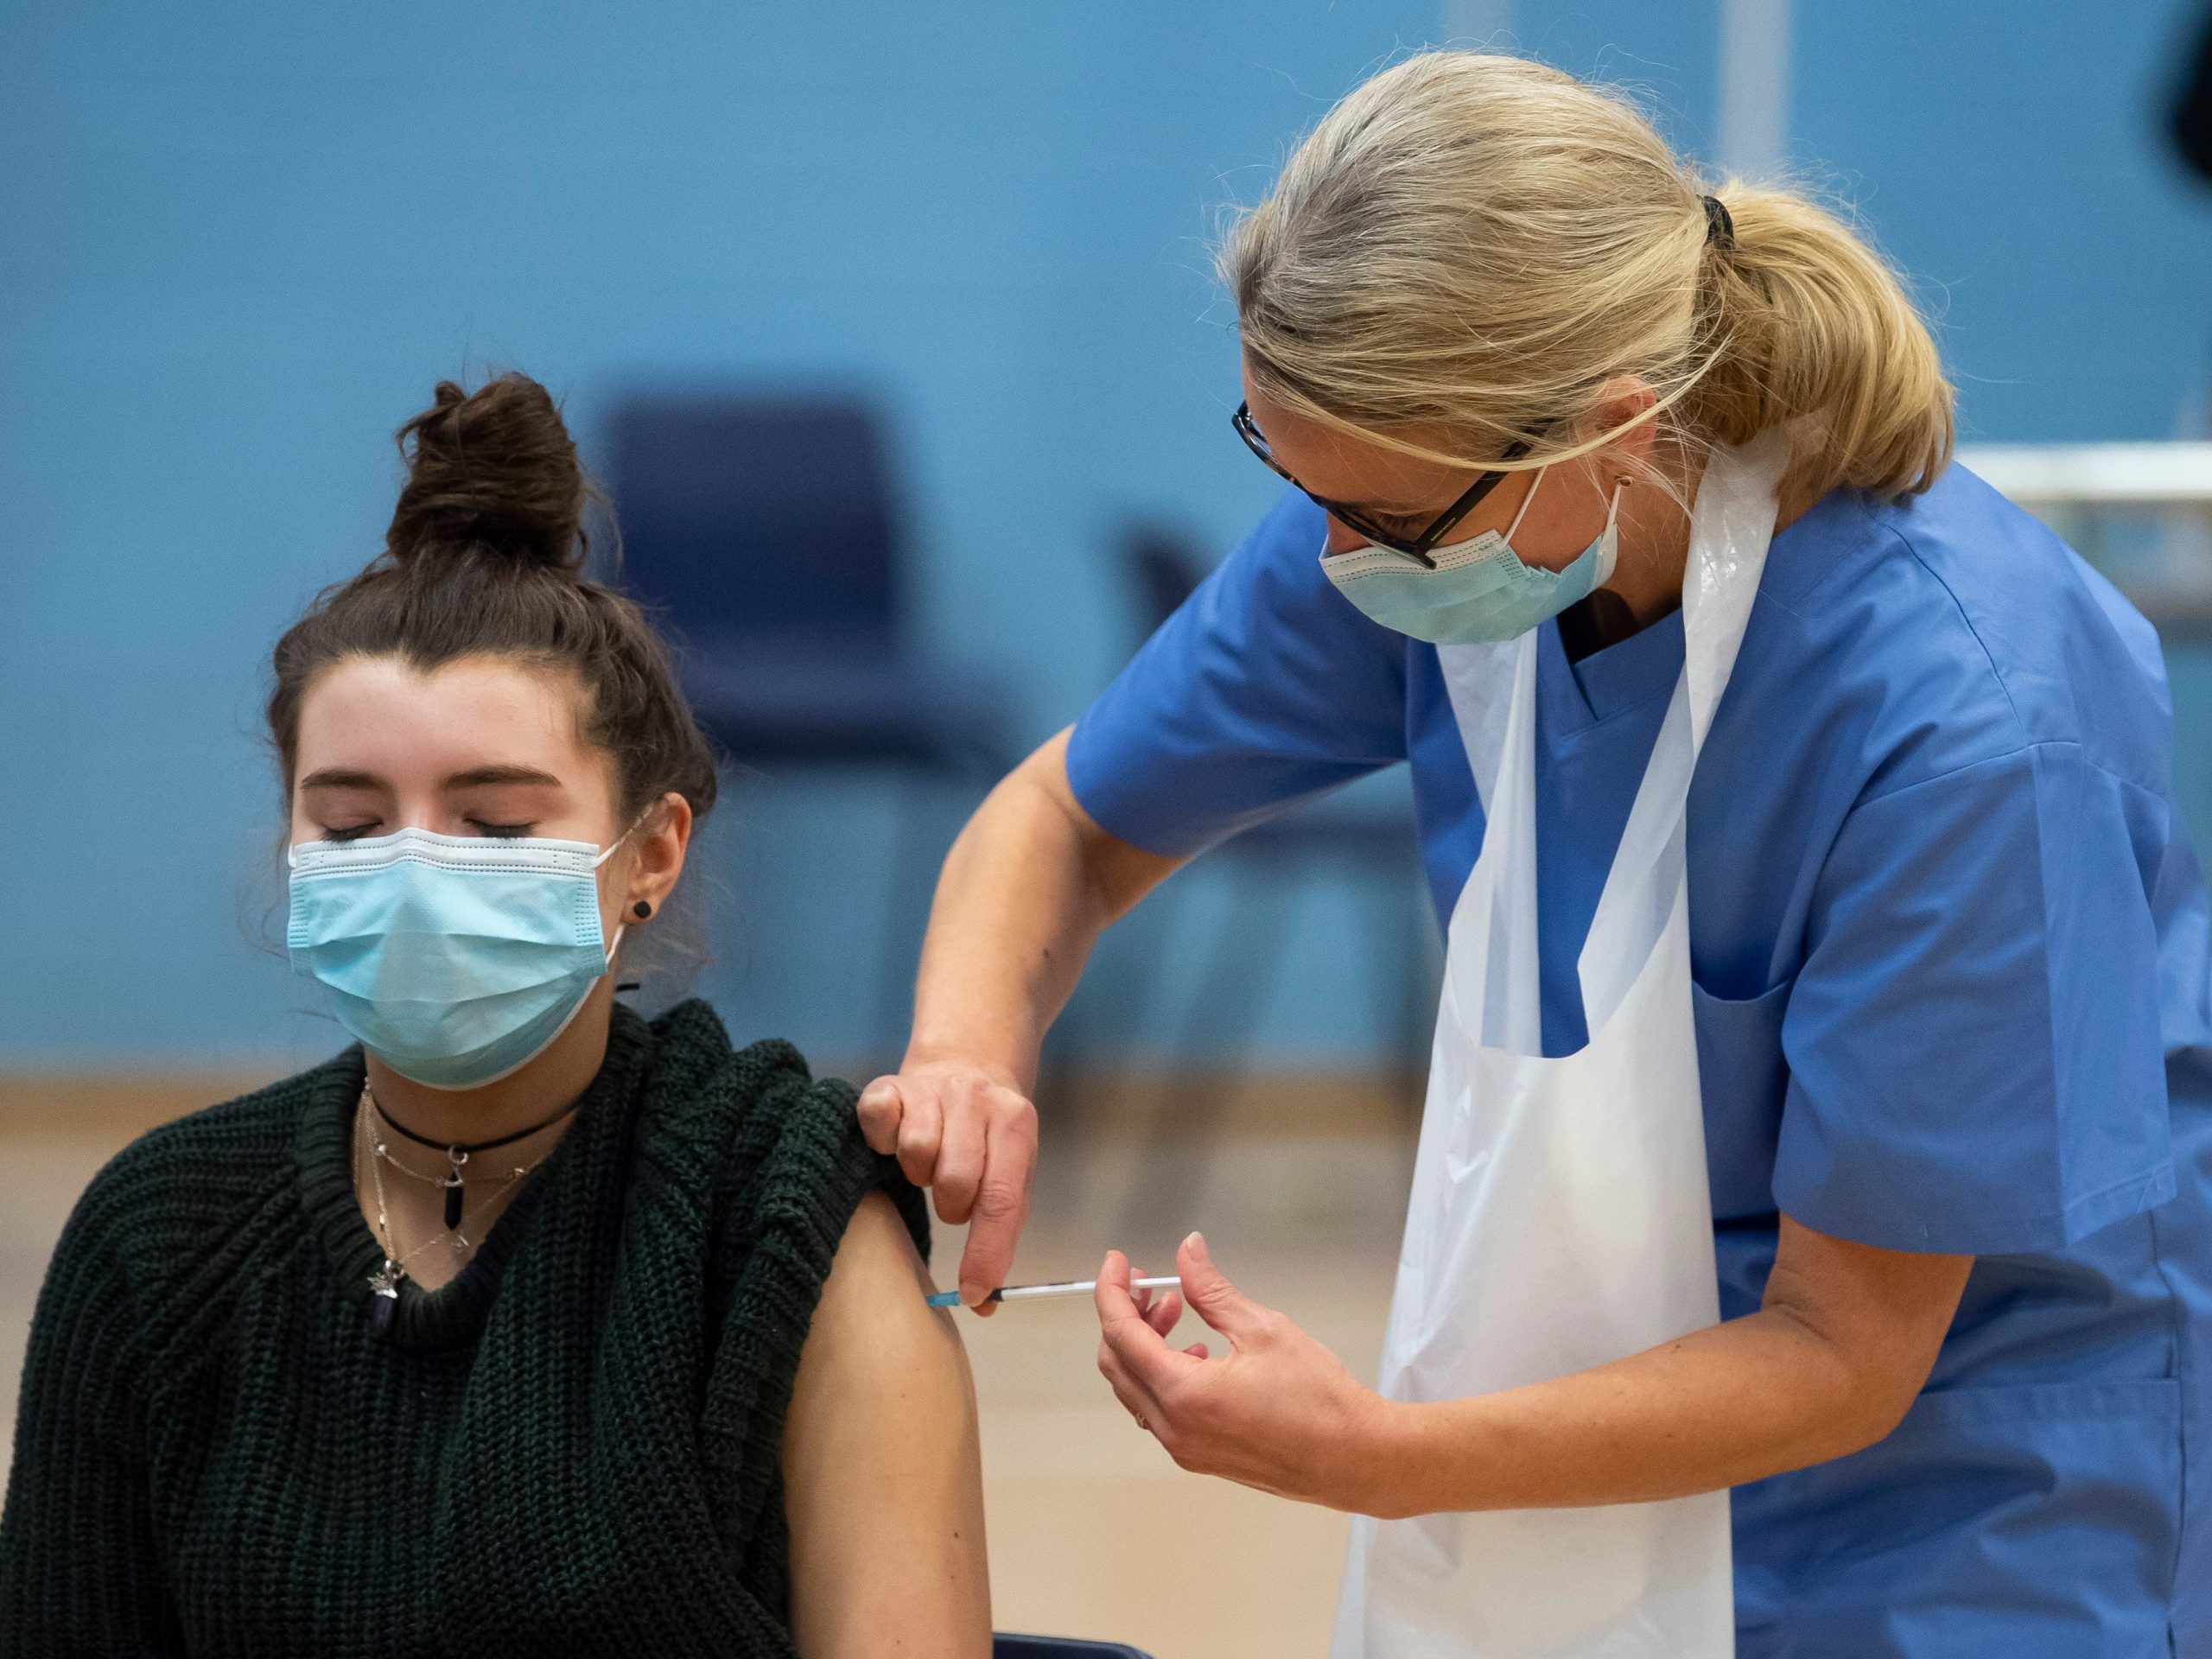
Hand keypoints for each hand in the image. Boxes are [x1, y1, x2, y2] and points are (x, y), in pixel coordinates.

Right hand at [856, 1060, 1037, 1311]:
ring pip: (916, 1151)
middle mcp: (974, 1097)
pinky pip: (878, 1123)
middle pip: (955, 1178)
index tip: (974, 1293)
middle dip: (952, 1206)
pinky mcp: (886, 1085)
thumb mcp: (1011, 1175)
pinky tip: (896, 1139)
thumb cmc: (988, 1138)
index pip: (1001, 1198)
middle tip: (952, 1197)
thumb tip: (984, 1305)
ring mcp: (930, 1087)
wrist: (965, 1064)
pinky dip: (882, 1142)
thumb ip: (1001, 1237)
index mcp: (1015, 1123)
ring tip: (928, 1163)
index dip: (985, 1252)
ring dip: (918, 1172)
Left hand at [1094, 1234, 1396, 1513]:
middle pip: (1118, 1364)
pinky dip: (1163, 1374)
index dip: (1111, 1292)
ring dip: (1145, 1345)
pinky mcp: (1200, 1456)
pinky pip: (1159, 1411)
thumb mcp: (1263, 1329)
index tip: (1117, 1263)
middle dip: (1127, 1317)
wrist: (1353, 1458)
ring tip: (1179, 1312)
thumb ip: (1213, 1291)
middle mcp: (1174, 1428)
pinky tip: (1199, 1352)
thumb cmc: (1318, 1401)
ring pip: (1136, 1388)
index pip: (1121, 1334)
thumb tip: (1188, 1255)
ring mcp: (1185, 1448)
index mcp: (1183, 1394)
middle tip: (1151, 1286)